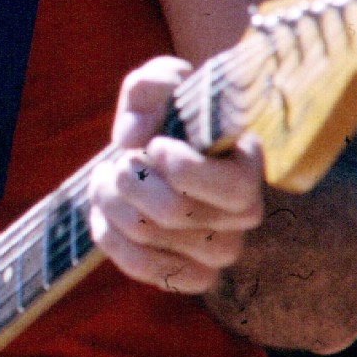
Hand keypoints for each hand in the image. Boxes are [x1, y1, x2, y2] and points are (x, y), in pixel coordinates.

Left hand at [88, 57, 263, 294]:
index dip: (179, 167)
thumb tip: (165, 91)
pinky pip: (142, 267)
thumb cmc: (162, 123)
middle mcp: (246, 215)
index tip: (154, 145)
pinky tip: (108, 214)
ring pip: (148, 235)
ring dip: (111, 203)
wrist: (154, 163)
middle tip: (118, 162)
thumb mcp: (158, 90)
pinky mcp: (194, 277)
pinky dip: (111, 236)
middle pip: (172, 213)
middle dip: (129, 180)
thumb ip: (156, 79)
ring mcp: (222, 252)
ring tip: (107, 180)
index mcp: (249, 168)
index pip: (229, 188)